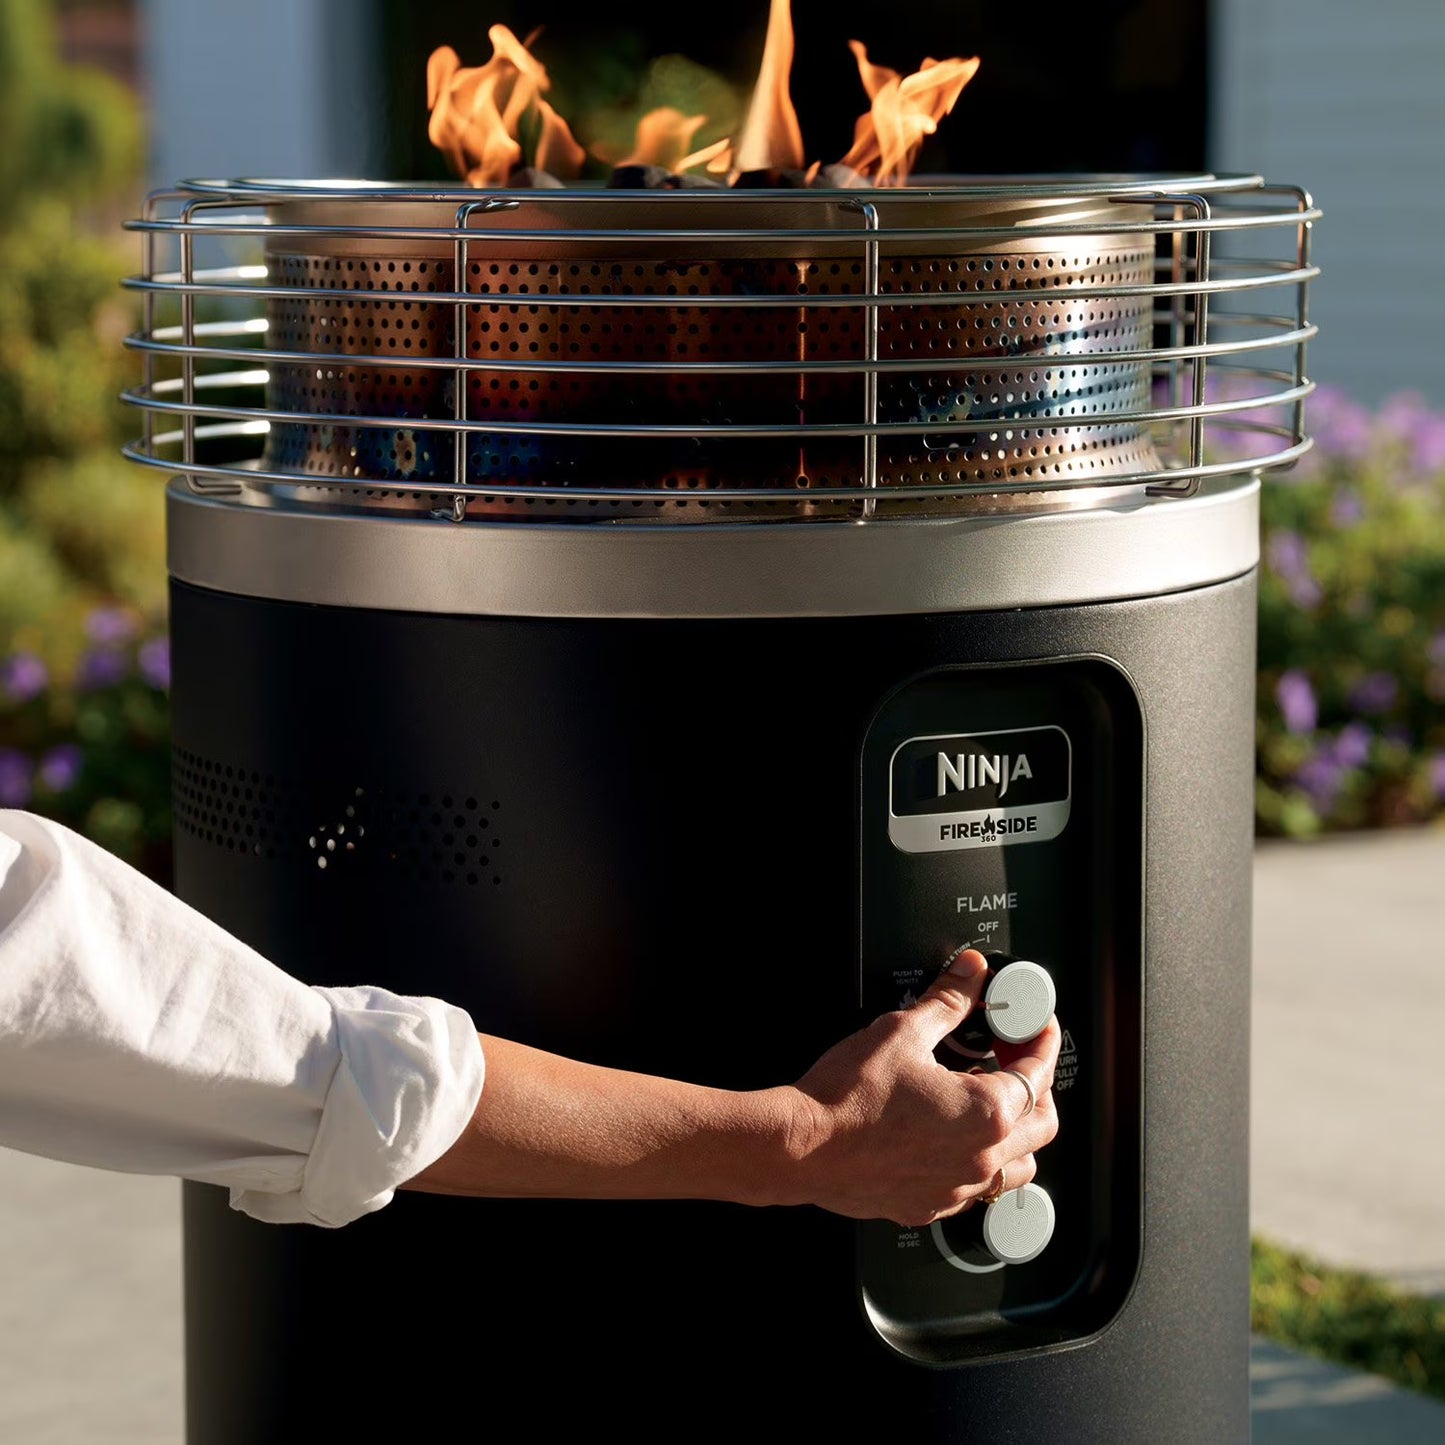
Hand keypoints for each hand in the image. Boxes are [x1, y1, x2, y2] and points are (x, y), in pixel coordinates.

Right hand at [781, 949, 1060, 1225]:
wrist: (802, 1146)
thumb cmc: (847, 1097)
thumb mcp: (902, 1032)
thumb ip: (947, 1000)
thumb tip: (970, 974)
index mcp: (985, 1112)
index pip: (1038, 1074)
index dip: (1041, 1042)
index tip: (1035, 1028)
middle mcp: (980, 1157)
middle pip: (1042, 1125)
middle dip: (1039, 1088)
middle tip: (1015, 1060)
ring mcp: (956, 1188)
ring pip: (1017, 1168)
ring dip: (1017, 1134)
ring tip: (989, 1104)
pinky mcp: (929, 1205)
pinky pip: (976, 1190)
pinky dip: (979, 1162)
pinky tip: (952, 1138)